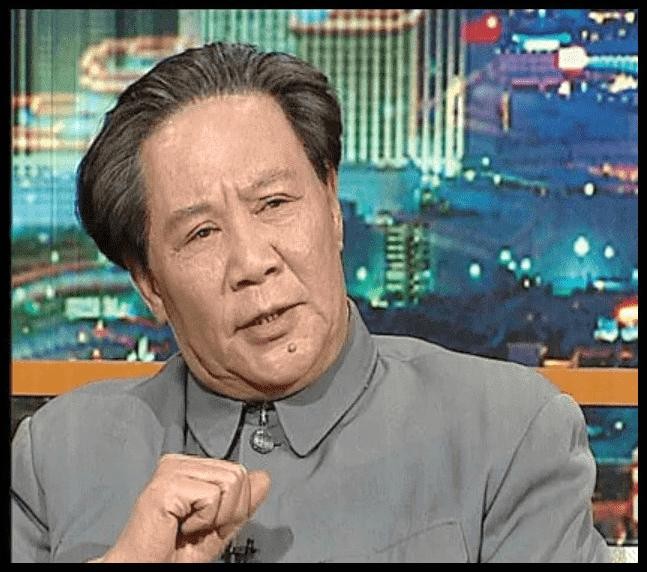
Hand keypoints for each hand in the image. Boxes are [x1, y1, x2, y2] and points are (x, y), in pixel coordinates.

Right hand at [95, 454, 270, 562]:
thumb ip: (241, 501)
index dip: (234, 506)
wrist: (143, 568)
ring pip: (230, 482)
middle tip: (198, 528)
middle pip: (238, 475)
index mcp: (189, 467)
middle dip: (228, 511)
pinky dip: (203, 521)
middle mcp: (178, 462)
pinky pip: (212, 497)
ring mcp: (171, 470)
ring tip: (189, 526)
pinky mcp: (166, 484)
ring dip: (215, 516)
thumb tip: (264, 477)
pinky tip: (179, 526)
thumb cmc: (171, 553)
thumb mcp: (218, 525)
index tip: (207, 524)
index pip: (238, 471)